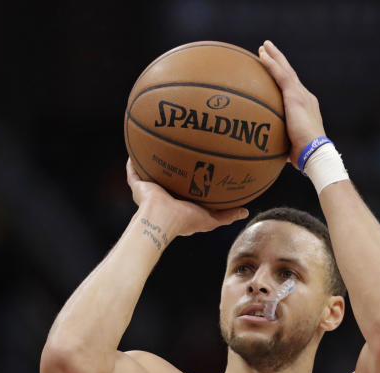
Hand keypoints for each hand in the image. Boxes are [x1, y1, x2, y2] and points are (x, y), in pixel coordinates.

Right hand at [125, 159, 248, 237]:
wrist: (162, 219)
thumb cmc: (185, 221)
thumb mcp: (210, 219)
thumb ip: (227, 215)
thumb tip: (245, 212)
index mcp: (178, 203)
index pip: (185, 189)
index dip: (191, 178)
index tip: (200, 166)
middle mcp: (163, 196)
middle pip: (168, 178)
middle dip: (174, 167)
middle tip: (182, 152)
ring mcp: (149, 191)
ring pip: (152, 173)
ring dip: (155, 162)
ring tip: (161, 145)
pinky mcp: (138, 186)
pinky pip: (133, 171)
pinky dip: (133, 162)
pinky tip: (137, 148)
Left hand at [258, 40, 325, 168]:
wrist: (314, 151)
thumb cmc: (302, 155)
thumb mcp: (289, 145)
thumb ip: (279, 142)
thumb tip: (266, 150)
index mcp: (305, 107)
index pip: (292, 88)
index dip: (283, 78)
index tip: (274, 71)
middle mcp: (305, 97)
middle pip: (290, 74)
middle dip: (279, 61)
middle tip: (267, 50)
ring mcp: (301, 94)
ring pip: (285, 70)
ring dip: (274, 57)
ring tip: (263, 46)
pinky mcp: (295, 96)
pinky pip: (281, 75)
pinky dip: (271, 64)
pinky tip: (261, 55)